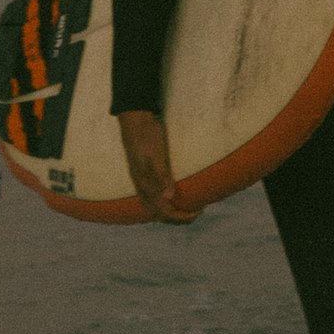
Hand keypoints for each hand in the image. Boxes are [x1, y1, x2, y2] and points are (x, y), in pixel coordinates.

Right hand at [116, 108, 200, 223]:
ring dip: (170, 211)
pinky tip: (172, 193)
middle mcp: (140, 185)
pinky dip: (164, 200)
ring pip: (153, 205)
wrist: (135, 116)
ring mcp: (140, 178)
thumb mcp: (156, 154)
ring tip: (186, 206)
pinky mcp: (142, 170)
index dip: (181, 217)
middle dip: (177, 217)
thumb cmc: (147, 134)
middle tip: (196, 212)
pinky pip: (152, 194)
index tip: (199, 211)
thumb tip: (169, 197)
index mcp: (143, 184)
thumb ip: (161, 175)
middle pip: (157, 213)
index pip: (163, 212)